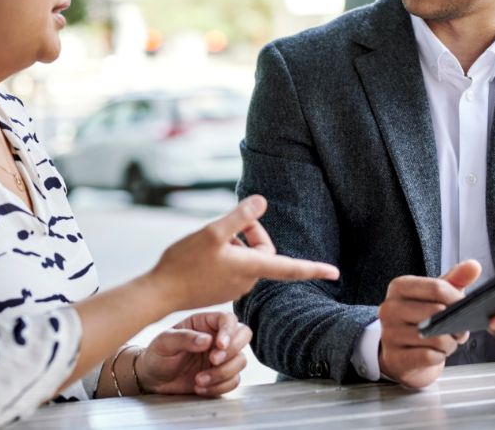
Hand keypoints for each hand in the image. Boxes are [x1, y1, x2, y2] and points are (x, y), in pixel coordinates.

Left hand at [137, 312, 252, 396]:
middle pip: (243, 336)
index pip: (228, 319)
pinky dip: (220, 387)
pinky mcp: (222, 376)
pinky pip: (234, 381)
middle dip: (231, 351)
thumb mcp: (164, 342)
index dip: (229, 331)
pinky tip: (201, 388)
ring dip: (222, 373)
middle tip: (212, 361)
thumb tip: (207, 339)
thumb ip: (184, 338)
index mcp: (204, 323)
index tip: (219, 345)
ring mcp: (221, 357)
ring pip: (241, 361)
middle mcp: (216, 338)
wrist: (153, 379)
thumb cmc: (157, 355)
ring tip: (199, 380)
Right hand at [146, 195, 339, 309]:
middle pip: (263, 251)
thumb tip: (262, 201)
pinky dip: (225, 254)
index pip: (290, 267)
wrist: (160, 292)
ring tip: (209, 241)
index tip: (334, 271)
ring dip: (234, 243)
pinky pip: (233, 266)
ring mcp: (233, 287)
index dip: (313, 267)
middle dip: (249, 234)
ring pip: (246, 257)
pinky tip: (203, 252)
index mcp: (251, 269)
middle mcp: (246, 281)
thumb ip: (240, 217)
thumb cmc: (185, 262)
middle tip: (227, 225)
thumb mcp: (213, 232)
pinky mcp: (221, 288)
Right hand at [378, 260, 480, 387]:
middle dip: (456, 323)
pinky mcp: (395, 357)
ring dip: (449, 342)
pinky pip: (429, 356)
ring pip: (436, 338)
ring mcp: (389, 334)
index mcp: (399, 287)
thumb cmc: (421, 318)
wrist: (402, 351)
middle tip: (458, 328)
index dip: (457, 299)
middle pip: (437, 313)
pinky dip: (440, 356)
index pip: (436, 288)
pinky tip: (437, 352)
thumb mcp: (437, 295)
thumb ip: (456, 279)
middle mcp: (390, 308)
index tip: (464, 307)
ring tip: (447, 340)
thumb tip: (474, 266)